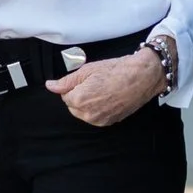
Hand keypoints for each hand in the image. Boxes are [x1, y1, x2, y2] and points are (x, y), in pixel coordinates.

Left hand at [46, 49, 162, 126]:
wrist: (142, 77)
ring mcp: (100, 120)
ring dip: (87, 103)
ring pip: (84, 113)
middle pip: (73, 106)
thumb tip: (50, 86)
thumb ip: (66, 81)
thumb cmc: (116, 70)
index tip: (86, 79)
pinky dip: (97, 109)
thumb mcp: (87, 70)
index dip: (74, 86)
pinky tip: (108, 97)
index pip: (64, 96)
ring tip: (102, 90)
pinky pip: (96, 117)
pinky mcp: (110, 122)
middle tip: (94, 83)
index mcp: (79, 100)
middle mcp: (88, 114)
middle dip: (78, 95)